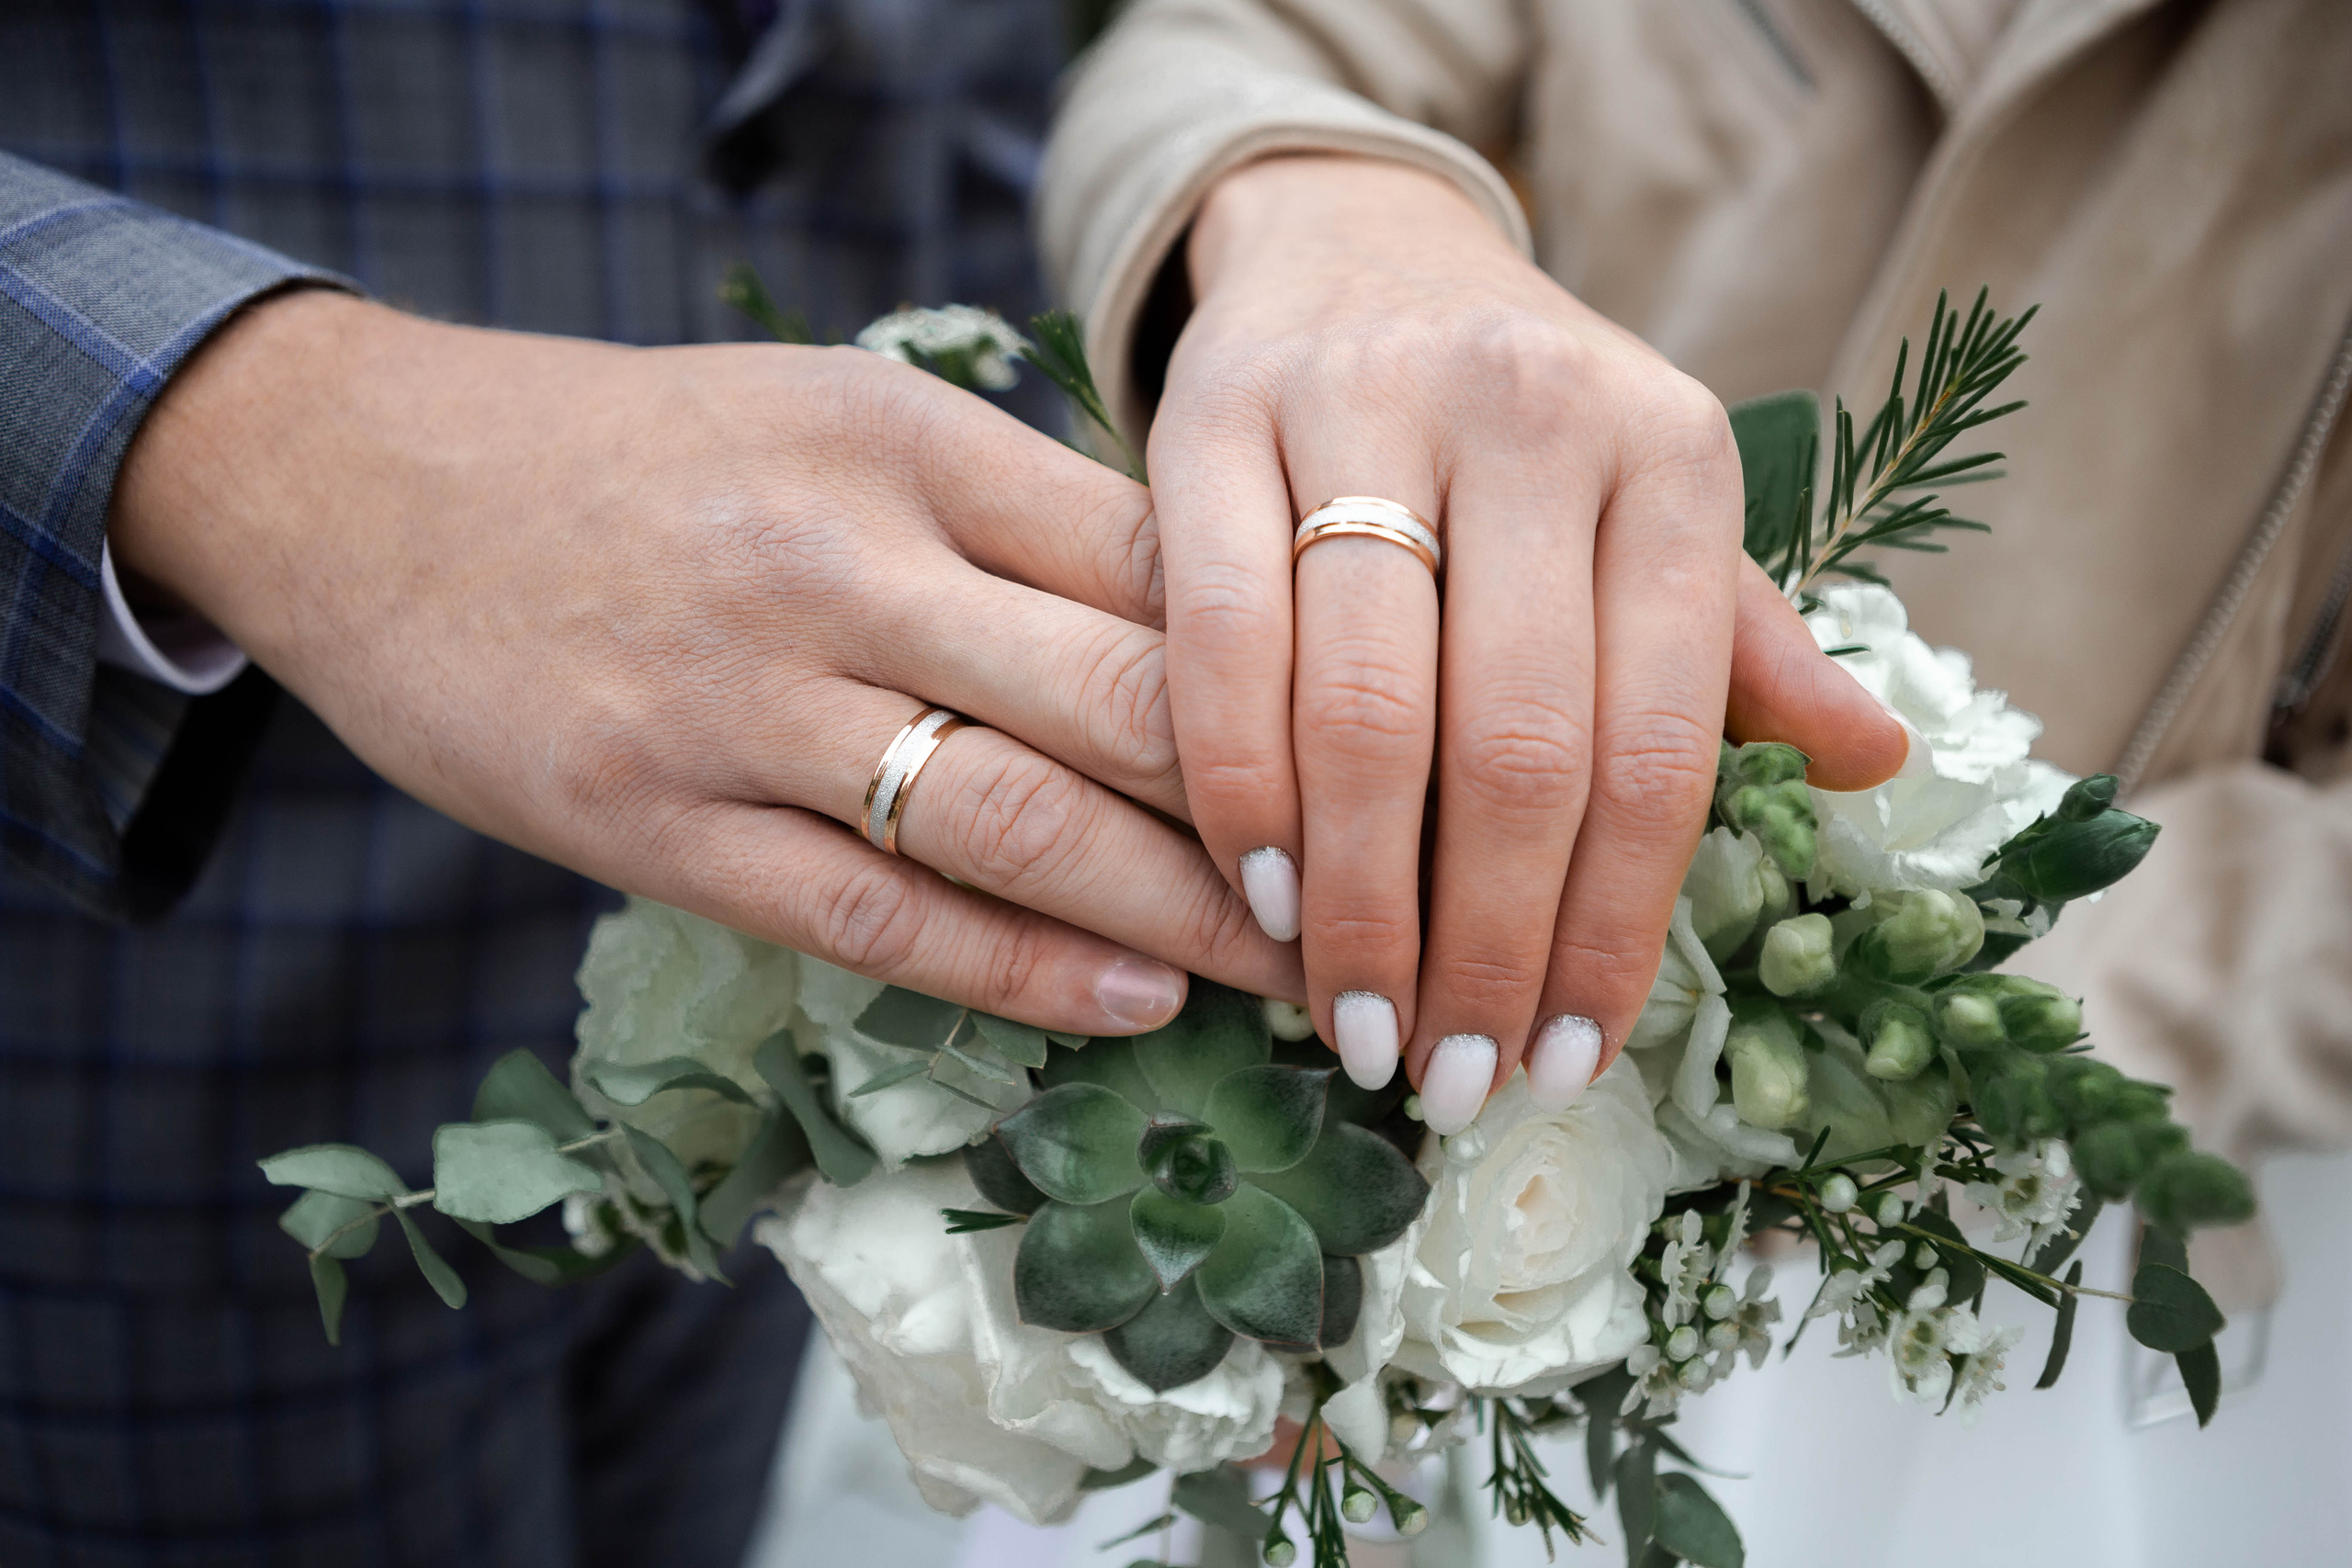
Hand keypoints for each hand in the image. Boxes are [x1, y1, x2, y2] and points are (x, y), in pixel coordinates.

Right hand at [109, 289, 1300, 1032]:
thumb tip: (1208, 634)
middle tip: (1404, 899)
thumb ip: (1008, 514)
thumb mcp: (837, 422)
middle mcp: (844, 560)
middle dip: (1291, 815)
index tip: (1397, 756)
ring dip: (1191, 914)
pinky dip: (1022, 969)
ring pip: (1025, 821)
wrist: (368, 483)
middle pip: (1130, 696)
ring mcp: (746, 699)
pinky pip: (878, 915)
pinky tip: (1133, 1003)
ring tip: (1315, 982)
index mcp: (907, 439)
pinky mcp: (657, 821)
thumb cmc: (647, 459)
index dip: (1300, 674)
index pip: (1162, 564)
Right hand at [1153, 155, 1904, 1127]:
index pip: (1656, 743)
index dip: (1611, 928)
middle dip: (1482, 947)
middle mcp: (1532, 415)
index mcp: (1669, 457)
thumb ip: (1737, 642)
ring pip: (1365, 711)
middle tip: (1451, 1081)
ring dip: (1358, 905)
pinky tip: (1257, 899)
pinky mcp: (1218, 417)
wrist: (1355, 249)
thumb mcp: (1651, 506)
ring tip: (1356, 1031)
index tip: (1565, 1063)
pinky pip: (1222, 643)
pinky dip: (1240, 792)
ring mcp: (1366, 407)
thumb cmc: (1522, 428)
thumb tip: (1875, 765)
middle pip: (1514, 747)